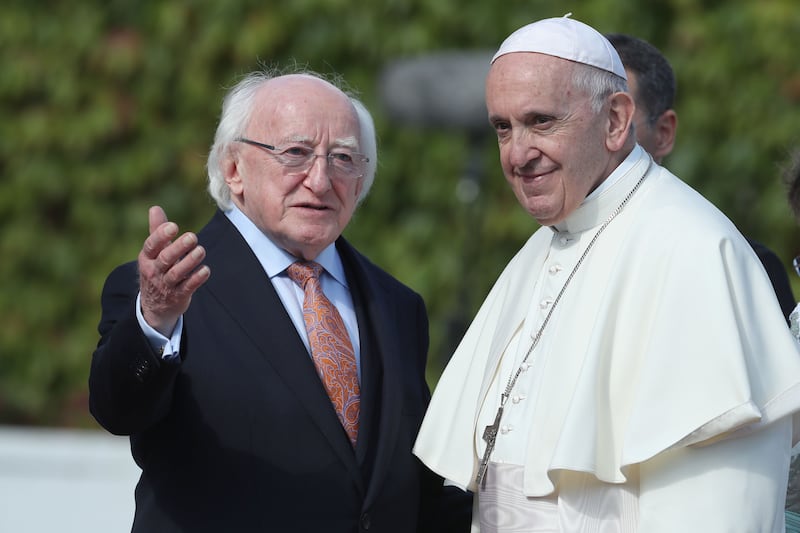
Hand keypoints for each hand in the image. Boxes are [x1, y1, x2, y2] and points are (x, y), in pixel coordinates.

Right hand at [138, 206, 209, 335]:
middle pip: (166, 259)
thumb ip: (156, 231)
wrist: (154, 306)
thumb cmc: (156, 270)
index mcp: (146, 258)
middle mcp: (154, 271)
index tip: (173, 226)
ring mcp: (165, 285)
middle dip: (179, 248)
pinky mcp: (178, 296)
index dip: (161, 236)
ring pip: (176, 273)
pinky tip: (206, 270)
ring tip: (201, 250)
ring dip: (189, 262)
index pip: (151, 245)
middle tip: (193, 236)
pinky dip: (196, 279)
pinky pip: (187, 287)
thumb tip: (155, 208)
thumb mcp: (153, 252)